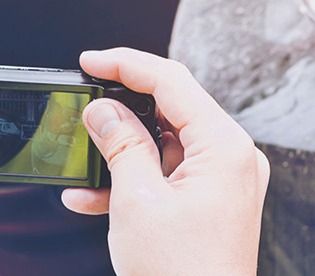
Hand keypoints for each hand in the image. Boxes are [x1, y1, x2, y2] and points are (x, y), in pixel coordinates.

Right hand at [62, 48, 269, 275]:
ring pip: (165, 144)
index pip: (173, 81)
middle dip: (121, 110)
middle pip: (171, 109)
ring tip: (81, 162)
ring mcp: (225, 181)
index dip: (126, 63)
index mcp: (225, 147)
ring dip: (121, 152)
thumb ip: (120, 145)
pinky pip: (170, 175)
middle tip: (82, 108)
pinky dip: (134, 180)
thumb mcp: (137, 201)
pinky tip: (90, 197)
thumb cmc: (181, 275)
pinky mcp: (213, 203)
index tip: (88, 60)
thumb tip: (103, 110)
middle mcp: (233, 158)